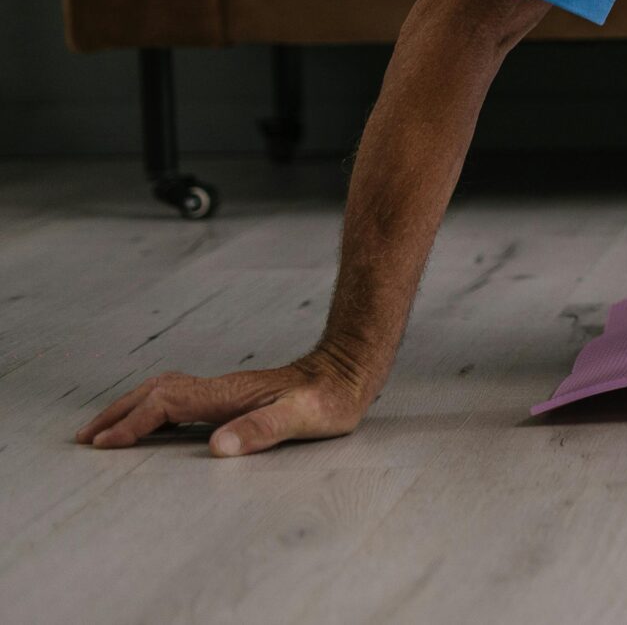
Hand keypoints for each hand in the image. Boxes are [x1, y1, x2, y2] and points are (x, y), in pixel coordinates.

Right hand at [75, 351, 372, 457]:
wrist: (348, 372)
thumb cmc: (330, 398)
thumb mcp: (303, 417)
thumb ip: (262, 429)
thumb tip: (217, 446)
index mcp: (228, 394)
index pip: (166, 405)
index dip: (133, 424)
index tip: (104, 444)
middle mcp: (220, 388)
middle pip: (156, 392)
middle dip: (118, 413)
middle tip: (86, 438)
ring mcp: (225, 389)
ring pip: (165, 390)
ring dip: (132, 407)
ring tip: (106, 430)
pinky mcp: (233, 395)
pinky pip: (180, 397)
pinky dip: (154, 408)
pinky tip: (153, 425)